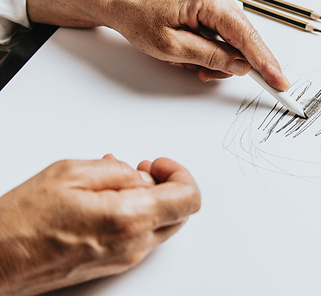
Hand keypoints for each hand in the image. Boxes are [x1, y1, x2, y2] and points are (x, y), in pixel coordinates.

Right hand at [0, 155, 199, 294]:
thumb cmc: (24, 221)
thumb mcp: (72, 173)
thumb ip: (119, 171)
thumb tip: (142, 177)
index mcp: (129, 218)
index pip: (188, 198)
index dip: (179, 174)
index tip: (158, 164)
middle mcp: (134, 244)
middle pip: (181, 212)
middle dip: (168, 185)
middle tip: (144, 170)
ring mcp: (126, 258)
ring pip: (164, 224)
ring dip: (153, 199)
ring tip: (120, 182)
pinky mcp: (116, 264)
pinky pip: (143, 235)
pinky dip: (139, 213)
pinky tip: (111, 199)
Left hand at [27, 0, 289, 90]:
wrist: (126, 7)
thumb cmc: (141, 20)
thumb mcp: (173, 48)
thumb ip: (210, 57)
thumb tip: (239, 66)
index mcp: (209, 1)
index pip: (246, 37)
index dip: (265, 63)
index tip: (279, 81)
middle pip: (244, 40)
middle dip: (233, 64)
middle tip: (211, 77)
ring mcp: (217, 1)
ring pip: (234, 42)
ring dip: (218, 60)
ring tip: (192, 65)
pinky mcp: (213, 9)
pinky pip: (225, 37)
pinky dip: (214, 52)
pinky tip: (195, 56)